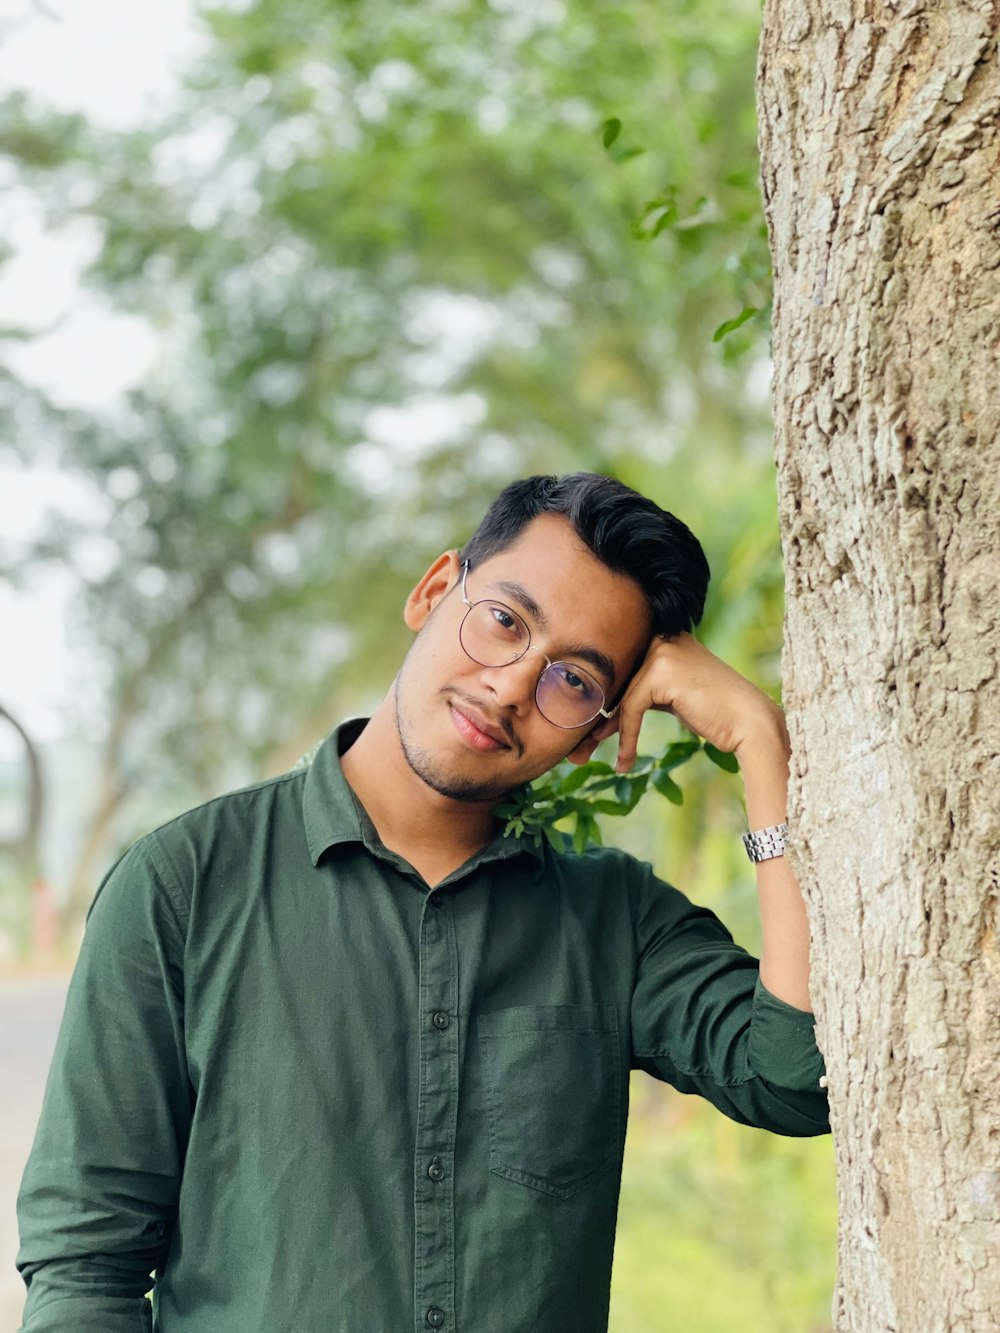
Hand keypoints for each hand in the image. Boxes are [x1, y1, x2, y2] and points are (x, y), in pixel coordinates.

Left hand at [568, 632, 785, 771]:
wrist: (751, 724)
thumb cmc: (715, 715)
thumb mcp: (671, 699)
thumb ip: (641, 696)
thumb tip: (601, 718)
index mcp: (665, 637)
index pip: (623, 668)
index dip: (605, 701)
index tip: (590, 732)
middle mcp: (662, 637)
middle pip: (616, 678)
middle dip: (597, 714)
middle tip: (582, 746)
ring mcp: (662, 650)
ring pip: (619, 694)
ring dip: (604, 729)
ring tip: (591, 754)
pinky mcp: (661, 671)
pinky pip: (630, 708)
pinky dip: (625, 737)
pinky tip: (625, 761)